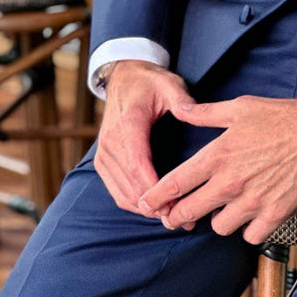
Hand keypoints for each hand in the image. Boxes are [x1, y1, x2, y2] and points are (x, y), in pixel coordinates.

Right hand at [94, 60, 196, 214]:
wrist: (123, 78)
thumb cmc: (149, 82)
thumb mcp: (169, 84)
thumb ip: (182, 100)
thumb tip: (193, 113)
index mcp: (128, 125)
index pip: (138, 165)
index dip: (154, 189)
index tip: (175, 205)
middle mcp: (111, 142)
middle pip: (130, 185)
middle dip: (155, 206)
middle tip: (183, 218)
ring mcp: (104, 153)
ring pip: (121, 193)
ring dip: (145, 209)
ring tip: (172, 218)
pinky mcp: (103, 161)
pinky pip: (115, 191)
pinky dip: (134, 203)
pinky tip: (154, 209)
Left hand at [138, 94, 296, 242]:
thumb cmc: (278, 116)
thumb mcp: (238, 107)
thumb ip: (204, 113)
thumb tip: (180, 109)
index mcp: (219, 154)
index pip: (177, 183)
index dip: (156, 197)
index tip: (146, 203)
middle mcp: (231, 181)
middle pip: (190, 212)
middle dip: (177, 216)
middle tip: (175, 216)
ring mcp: (254, 201)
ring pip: (219, 227)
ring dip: (217, 220)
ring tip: (223, 208)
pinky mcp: (275, 213)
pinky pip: (250, 236)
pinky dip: (248, 229)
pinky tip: (250, 216)